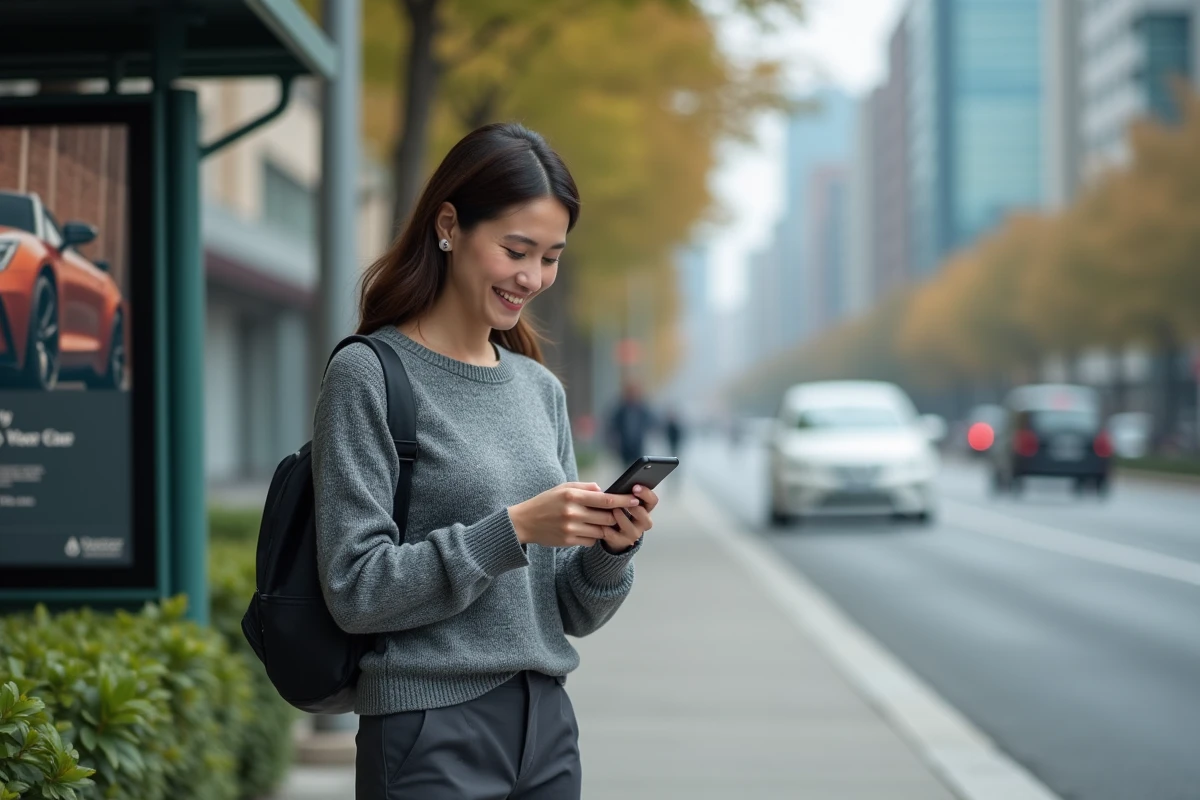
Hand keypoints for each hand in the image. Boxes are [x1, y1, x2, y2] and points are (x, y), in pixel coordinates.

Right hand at [509, 482, 642, 548]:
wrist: (524, 522)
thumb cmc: (547, 502)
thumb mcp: (564, 488)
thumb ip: (585, 487)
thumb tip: (605, 490)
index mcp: (572, 496)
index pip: (606, 499)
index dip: (623, 500)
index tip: (636, 499)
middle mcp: (572, 513)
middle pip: (607, 517)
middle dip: (618, 515)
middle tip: (624, 513)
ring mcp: (570, 528)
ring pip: (601, 531)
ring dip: (608, 527)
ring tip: (609, 522)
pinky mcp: (568, 541)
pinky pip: (591, 540)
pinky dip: (595, 536)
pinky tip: (591, 530)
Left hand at [603, 483, 657, 553]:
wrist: (614, 534)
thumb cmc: (619, 513)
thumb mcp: (624, 502)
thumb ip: (624, 495)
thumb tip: (618, 486)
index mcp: (645, 509)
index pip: (652, 501)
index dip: (646, 494)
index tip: (635, 487)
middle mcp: (642, 522)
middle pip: (645, 517)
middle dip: (635, 508)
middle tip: (625, 501)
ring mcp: (633, 533)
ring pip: (630, 527)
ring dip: (622, 518)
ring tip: (614, 510)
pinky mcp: (622, 542)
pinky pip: (615, 536)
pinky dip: (608, 530)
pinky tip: (602, 524)